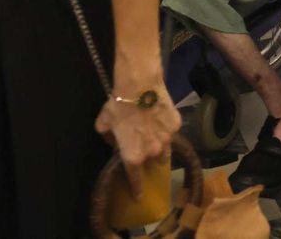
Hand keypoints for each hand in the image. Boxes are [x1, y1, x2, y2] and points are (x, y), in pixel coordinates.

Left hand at [95, 74, 180, 199]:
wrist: (139, 84)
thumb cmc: (118, 106)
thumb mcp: (104, 124)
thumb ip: (108, 138)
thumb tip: (115, 141)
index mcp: (133, 156)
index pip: (136, 179)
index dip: (137, 190)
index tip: (139, 197)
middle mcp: (152, 152)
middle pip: (152, 163)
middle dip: (147, 158)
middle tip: (142, 146)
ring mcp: (167, 138)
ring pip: (165, 149)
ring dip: (159, 147)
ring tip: (153, 135)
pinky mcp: (176, 124)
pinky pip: (171, 131)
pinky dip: (165, 128)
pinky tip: (158, 116)